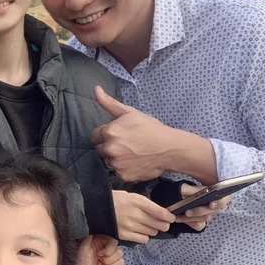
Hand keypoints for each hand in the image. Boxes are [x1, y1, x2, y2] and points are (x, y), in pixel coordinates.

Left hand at [75, 235, 123, 264]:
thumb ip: (91, 235)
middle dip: (108, 259)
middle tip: (98, 260)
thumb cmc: (80, 260)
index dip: (109, 250)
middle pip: (119, 252)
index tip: (99, 253)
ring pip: (121, 261)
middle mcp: (107, 249)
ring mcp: (111, 259)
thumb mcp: (84, 245)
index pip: (114, 242)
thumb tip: (97, 225)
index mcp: (102, 241)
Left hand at [92, 86, 217, 183]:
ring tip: (132, 152)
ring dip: (116, 157)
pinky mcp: (123, 175)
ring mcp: (116, 164)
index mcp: (109, 132)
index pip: (95, 136)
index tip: (119, 134)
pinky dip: (124, 168)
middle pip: (100, 149)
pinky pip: (117, 172)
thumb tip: (96, 89)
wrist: (169, 148)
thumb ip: (109, 102)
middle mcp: (109, 149)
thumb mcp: (130, 112)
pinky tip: (135, 162)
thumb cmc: (150, 128)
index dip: (105, 134)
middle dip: (109, 146)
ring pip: (108, 161)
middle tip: (126, 143)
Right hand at [113, 190, 174, 243]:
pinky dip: (144, 236)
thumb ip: (145, 204)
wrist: (96, 208)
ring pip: (152, 232)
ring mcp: (130, 226)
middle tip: (161, 223)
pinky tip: (139, 231)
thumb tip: (160, 212)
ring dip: (152, 230)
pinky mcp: (125, 235)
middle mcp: (136, 214)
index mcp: (138, 201)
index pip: (161, 213)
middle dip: (163, 224)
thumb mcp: (131, 195)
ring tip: (146, 225)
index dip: (169, 217)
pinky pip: (143, 239)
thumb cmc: (114, 199)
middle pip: (159, 225)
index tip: (171, 218)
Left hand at [174, 184, 230, 228]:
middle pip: (214, 211)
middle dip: (200, 212)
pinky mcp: (199, 221)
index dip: (220, 202)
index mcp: (211, 193)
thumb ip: (194, 190)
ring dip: (192, 218)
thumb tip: (204, 192)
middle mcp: (211, 203)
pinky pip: (199, 225)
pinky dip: (190, 223)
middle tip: (187, 212)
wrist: (168, 200)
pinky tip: (180, 219)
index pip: (225, 198)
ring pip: (206, 218)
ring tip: (179, 216)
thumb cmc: (178, 192)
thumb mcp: (183, 188)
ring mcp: (206, 213)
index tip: (211, 204)